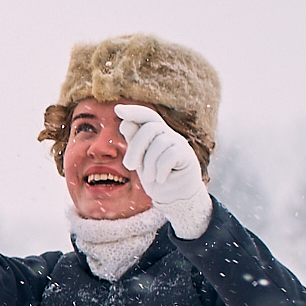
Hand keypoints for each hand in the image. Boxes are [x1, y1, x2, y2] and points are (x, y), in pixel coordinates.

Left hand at [117, 104, 212, 237]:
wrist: (173, 197)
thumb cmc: (155, 177)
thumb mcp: (140, 160)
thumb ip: (134, 143)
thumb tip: (125, 122)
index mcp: (156, 133)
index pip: (147, 116)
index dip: (134, 111)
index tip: (118, 109)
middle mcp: (169, 135)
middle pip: (149, 129)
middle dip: (135, 148)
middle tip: (129, 166)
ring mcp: (180, 144)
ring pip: (159, 144)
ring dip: (148, 165)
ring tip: (149, 177)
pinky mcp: (188, 156)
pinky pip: (170, 156)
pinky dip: (160, 170)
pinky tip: (161, 179)